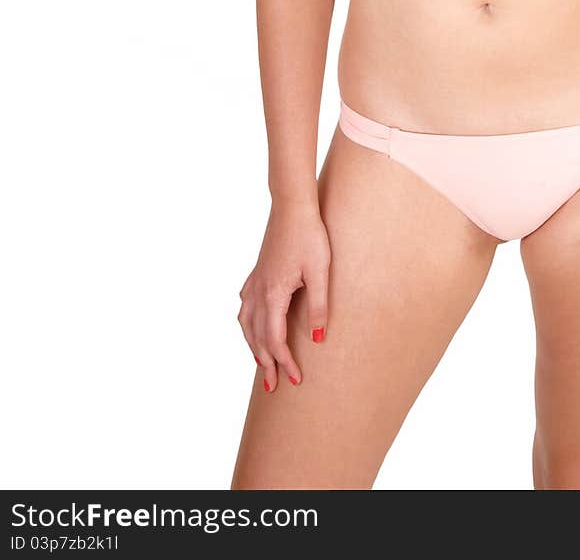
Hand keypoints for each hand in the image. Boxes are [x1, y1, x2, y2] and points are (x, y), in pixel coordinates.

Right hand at [237, 199, 330, 390]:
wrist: (292, 206)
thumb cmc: (310, 236)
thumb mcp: (320, 272)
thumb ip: (319, 307)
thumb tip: (317, 340)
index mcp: (273, 295)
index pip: (275, 340)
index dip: (284, 362)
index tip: (295, 379)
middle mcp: (258, 292)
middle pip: (257, 337)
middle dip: (266, 363)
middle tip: (273, 387)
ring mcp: (255, 281)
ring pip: (246, 323)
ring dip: (253, 346)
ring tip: (260, 363)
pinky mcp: (257, 272)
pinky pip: (245, 306)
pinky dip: (247, 324)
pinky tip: (251, 325)